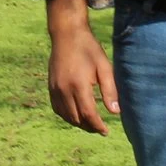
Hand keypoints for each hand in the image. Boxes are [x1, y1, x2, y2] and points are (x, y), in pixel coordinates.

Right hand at [45, 0, 119, 133]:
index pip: (89, 115)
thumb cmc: (88, 48)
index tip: (106, 131)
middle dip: (89, 127)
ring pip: (66, 116)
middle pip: (76, 119)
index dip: (98, 126)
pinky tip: (76, 115)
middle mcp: (64, 90)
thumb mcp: (104, 66)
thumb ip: (110, 90)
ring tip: (90, 124)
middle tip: (100, 129)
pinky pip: (57, 109)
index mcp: (79, 85)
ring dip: (78, 123)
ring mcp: (55, 89)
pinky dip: (67, 116)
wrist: (66, 34)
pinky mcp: (50, 87)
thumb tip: (115, 112)